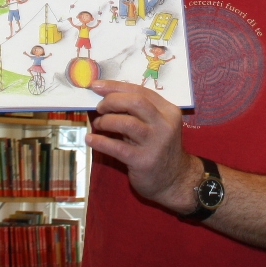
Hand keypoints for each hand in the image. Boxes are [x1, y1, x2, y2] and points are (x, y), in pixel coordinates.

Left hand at [86, 80, 200, 212]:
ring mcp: (156, 143)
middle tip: (100, 107)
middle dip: (112, 101)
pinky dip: (100, 141)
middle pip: (136, 102)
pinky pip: (117, 148)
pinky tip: (90, 139)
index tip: (97, 86)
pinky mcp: (144, 161)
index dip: (116, 87)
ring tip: (98, 124)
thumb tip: (106, 98)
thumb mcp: (156, 126)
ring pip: (127, 123)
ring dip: (106, 121)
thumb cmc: (158, 148)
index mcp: (168, 111)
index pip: (141, 91)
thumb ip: (138, 112)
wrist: (175, 180)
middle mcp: (165, 125)